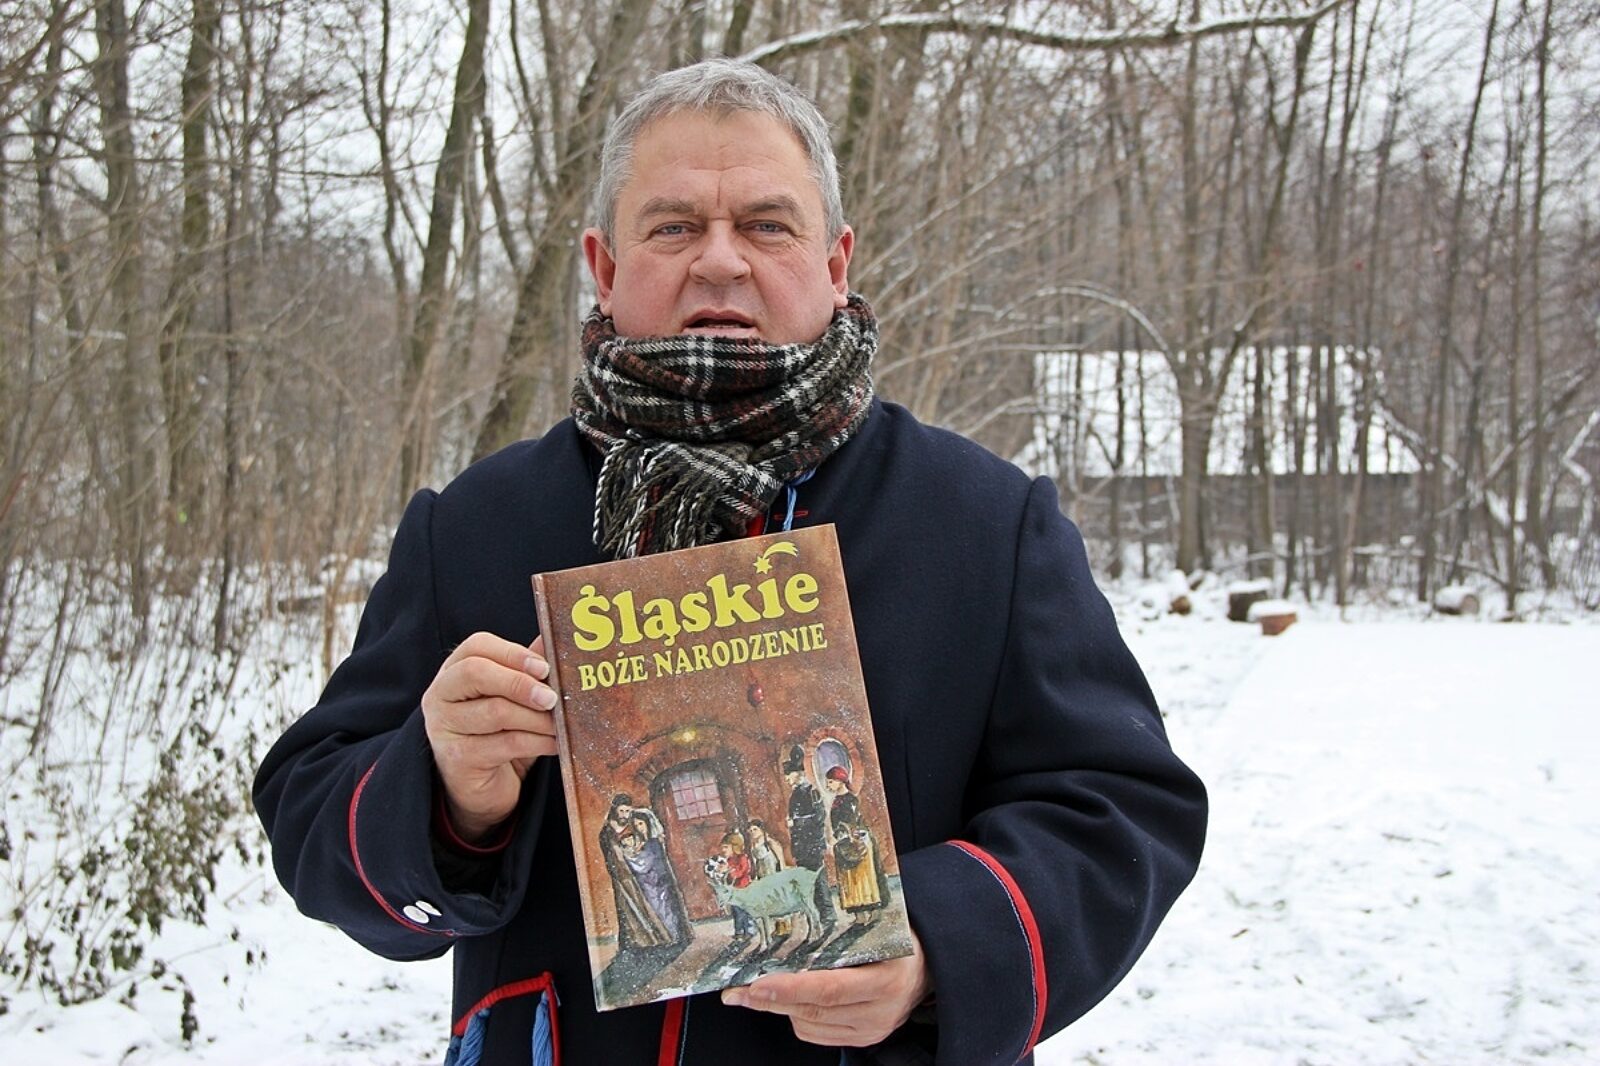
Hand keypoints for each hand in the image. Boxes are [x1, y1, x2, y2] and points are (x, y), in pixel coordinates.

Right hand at [422, 633, 556, 840]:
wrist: (479, 787)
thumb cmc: (496, 734)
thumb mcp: (510, 698)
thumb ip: (526, 669)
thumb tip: (552, 638)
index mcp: (453, 671)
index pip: (476, 647)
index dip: (513, 653)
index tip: (544, 667)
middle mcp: (440, 695)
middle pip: (476, 673)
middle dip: (520, 683)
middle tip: (551, 697)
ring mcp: (444, 728)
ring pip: (495, 711)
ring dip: (536, 718)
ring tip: (560, 724)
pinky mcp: (458, 758)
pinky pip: (505, 744)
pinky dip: (537, 742)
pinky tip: (554, 743)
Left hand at [720, 929, 928, 1046]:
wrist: (929, 967)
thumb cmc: (900, 939)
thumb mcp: (879, 929)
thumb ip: (842, 934)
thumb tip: (790, 921)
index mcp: (885, 979)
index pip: (829, 989)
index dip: (790, 988)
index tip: (757, 983)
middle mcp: (879, 1011)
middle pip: (813, 1010)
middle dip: (770, 999)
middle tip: (737, 989)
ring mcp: (871, 1029)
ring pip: (810, 1025)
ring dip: (780, 1008)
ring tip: (759, 990)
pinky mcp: (863, 1039)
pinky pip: (818, 1034)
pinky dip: (798, 1017)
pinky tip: (792, 999)